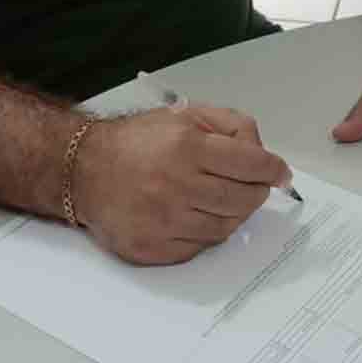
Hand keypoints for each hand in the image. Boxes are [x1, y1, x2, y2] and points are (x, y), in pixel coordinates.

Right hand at [73, 106, 292, 264]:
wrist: (82, 171)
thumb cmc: (135, 143)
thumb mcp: (183, 116)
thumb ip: (230, 125)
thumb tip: (264, 153)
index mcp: (186, 147)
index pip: (252, 164)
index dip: (273, 169)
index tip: (278, 172)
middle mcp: (176, 185)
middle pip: (245, 200)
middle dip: (256, 192)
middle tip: (250, 186)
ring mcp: (164, 221)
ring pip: (227, 227)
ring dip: (231, 213)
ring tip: (215, 198)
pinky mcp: (154, 247)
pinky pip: (201, 247)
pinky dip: (205, 232)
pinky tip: (193, 215)